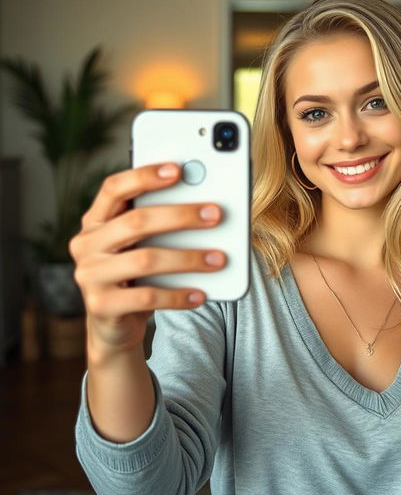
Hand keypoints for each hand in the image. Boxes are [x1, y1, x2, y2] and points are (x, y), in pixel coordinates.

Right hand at [69, 163, 225, 361]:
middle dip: (181, 216)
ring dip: (188, 258)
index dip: (144, 176)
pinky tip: (200, 293)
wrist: (114, 324)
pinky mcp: (101, 306)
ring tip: (219, 259)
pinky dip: (178, 295)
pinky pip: (147, 297)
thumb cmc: (136, 274)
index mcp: (96, 220)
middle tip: (215, 215)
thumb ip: (161, 224)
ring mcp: (90, 275)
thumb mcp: (143, 244)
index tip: (178, 170)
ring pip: (145, 260)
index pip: (114, 188)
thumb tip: (207, 206)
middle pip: (136, 221)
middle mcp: (87, 244)